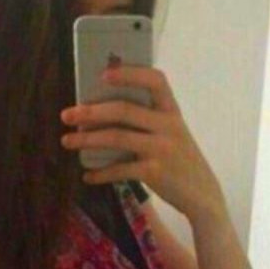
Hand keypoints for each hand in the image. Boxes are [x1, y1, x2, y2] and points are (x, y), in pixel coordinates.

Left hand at [60, 65, 226, 223]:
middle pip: (125, 110)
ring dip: (87, 139)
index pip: (155, 80)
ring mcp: (162, 149)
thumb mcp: (171, 133)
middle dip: (91, 111)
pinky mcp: (155, 172)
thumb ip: (147, 120)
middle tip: (67, 115)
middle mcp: (169, 126)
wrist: (202, 194)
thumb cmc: (179, 159)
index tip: (103, 74)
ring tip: (67, 141)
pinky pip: (120, 169)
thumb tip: (98, 112)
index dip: (130, 73)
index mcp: (172, 111)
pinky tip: (88, 176)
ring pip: (117, 137)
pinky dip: (100, 172)